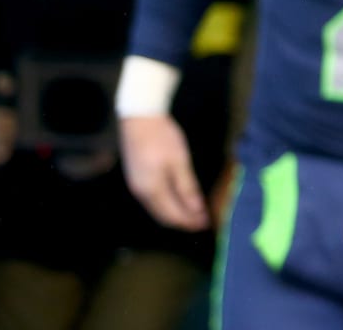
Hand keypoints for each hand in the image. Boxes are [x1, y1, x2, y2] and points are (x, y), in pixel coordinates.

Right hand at [120, 114, 208, 229]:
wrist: (139, 118)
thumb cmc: (162, 138)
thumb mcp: (179, 161)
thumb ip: (187, 188)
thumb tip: (197, 210)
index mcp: (152, 191)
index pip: (172, 215)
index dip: (189, 222)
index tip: (206, 224)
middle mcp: (141, 193)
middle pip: (163, 216)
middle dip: (182, 221)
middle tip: (202, 222)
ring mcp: (136, 186)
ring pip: (157, 209)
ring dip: (175, 214)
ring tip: (193, 213)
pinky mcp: (136, 178)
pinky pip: (152, 200)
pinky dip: (167, 204)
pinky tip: (177, 200)